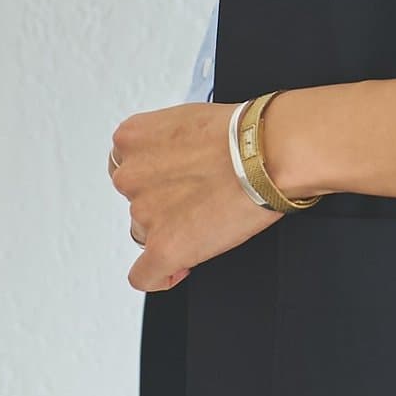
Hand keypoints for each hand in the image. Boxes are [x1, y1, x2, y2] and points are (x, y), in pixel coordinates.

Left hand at [108, 102, 283, 291]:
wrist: (268, 154)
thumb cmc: (243, 134)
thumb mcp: (186, 119)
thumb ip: (165, 143)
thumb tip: (175, 163)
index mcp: (131, 139)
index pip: (127, 169)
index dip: (154, 181)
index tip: (173, 186)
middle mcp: (130, 175)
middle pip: (135, 203)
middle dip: (163, 206)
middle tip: (199, 201)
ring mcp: (144, 213)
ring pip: (144, 235)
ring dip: (171, 232)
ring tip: (208, 221)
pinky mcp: (163, 248)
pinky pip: (145, 276)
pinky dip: (161, 276)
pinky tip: (181, 266)